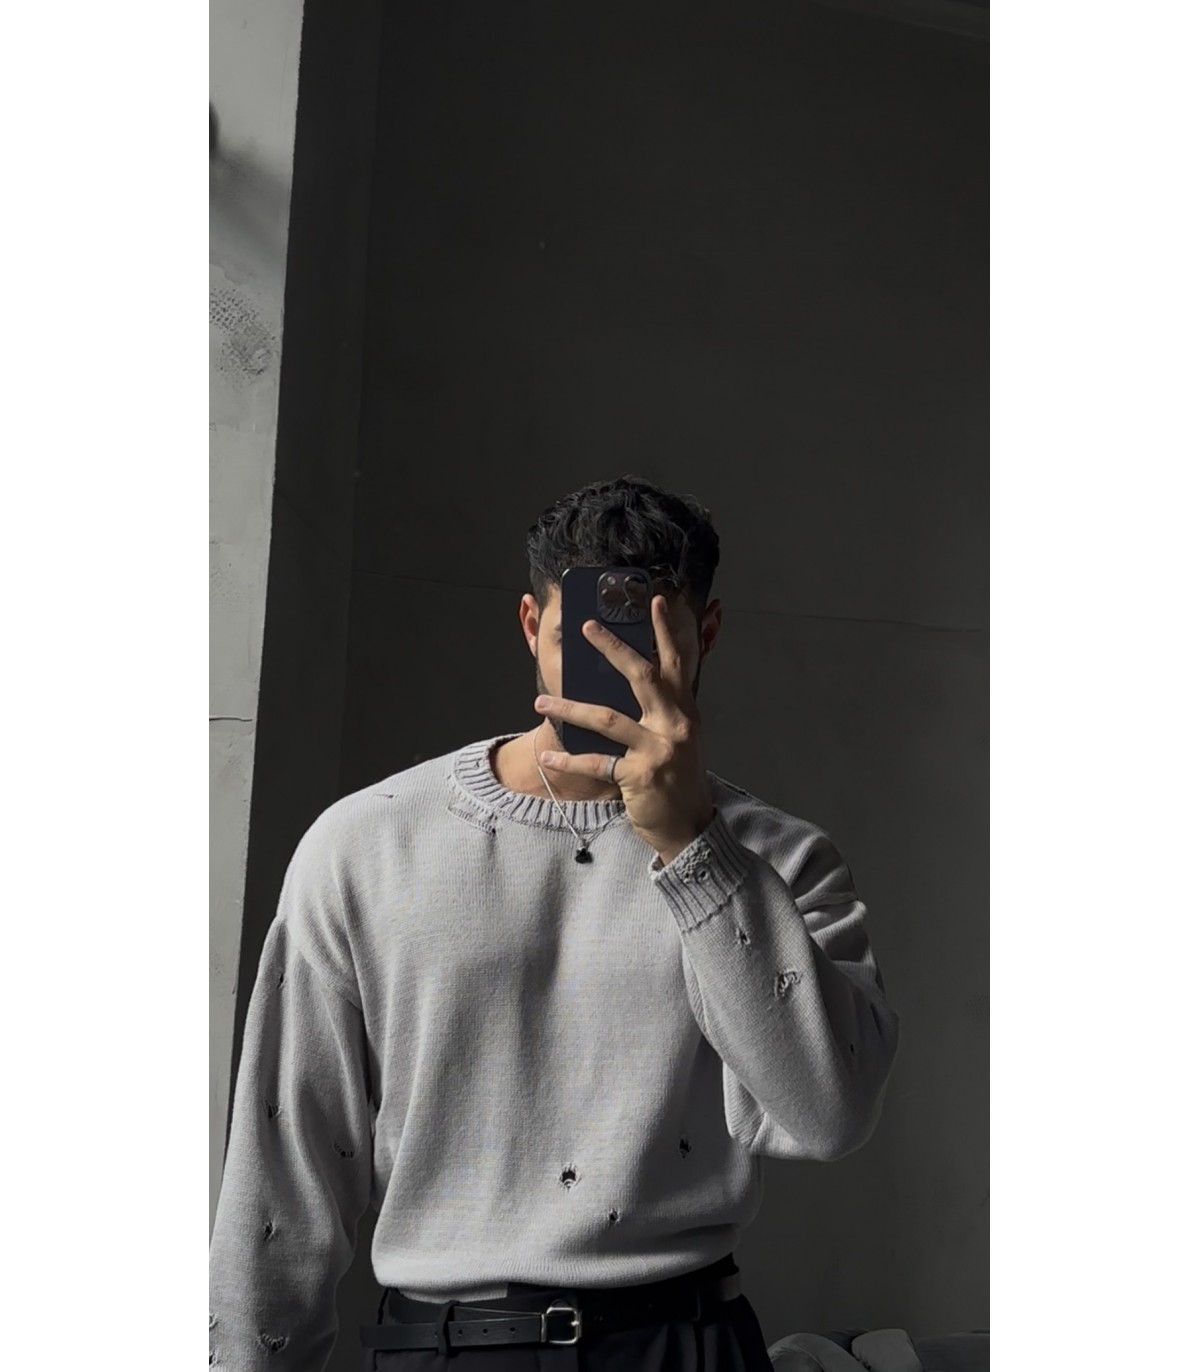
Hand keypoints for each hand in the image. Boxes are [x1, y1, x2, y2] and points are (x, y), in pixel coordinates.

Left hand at [533, 595, 715, 863]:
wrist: (689, 827)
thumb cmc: (678, 779)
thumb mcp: (678, 739)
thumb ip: (660, 711)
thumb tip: (625, 683)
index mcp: (684, 711)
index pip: (676, 662)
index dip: (666, 631)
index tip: (655, 601)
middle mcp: (676, 724)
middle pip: (642, 676)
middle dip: (612, 648)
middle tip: (587, 626)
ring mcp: (659, 749)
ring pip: (607, 718)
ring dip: (569, 707)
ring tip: (541, 701)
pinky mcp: (640, 775)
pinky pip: (596, 762)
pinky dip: (569, 760)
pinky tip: (549, 758)